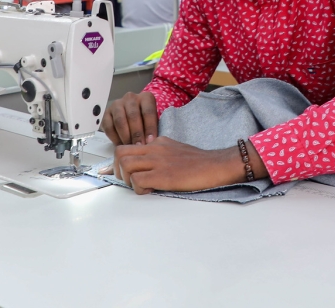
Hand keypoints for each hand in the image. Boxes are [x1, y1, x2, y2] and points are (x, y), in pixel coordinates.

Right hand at [102, 91, 157, 145]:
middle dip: (136, 133)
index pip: (148, 111)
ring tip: (129, 147)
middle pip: (133, 115)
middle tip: (138, 146)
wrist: (134, 117)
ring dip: (125, 136)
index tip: (150, 141)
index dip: (150, 127)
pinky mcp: (106, 113)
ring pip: (119, 120)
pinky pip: (108, 126)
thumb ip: (153, 129)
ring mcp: (117, 104)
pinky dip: (114, 138)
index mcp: (146, 98)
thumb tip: (150, 143)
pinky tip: (120, 145)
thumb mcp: (154, 122)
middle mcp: (130, 98)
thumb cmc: (146, 121)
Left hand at [114, 137, 246, 193]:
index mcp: (157, 143)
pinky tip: (151, 190)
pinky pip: (138, 180)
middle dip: (118, 170)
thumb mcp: (175, 149)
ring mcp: (158, 161)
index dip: (119, 162)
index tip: (119, 172)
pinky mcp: (163, 175)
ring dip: (127, 179)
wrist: (216, 165)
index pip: (127, 147)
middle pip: (120, 153)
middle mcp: (154, 149)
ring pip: (126, 165)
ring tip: (141, 186)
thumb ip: (159, 153)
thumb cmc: (199, 162)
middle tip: (129, 181)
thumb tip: (146, 164)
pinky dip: (139, 189)